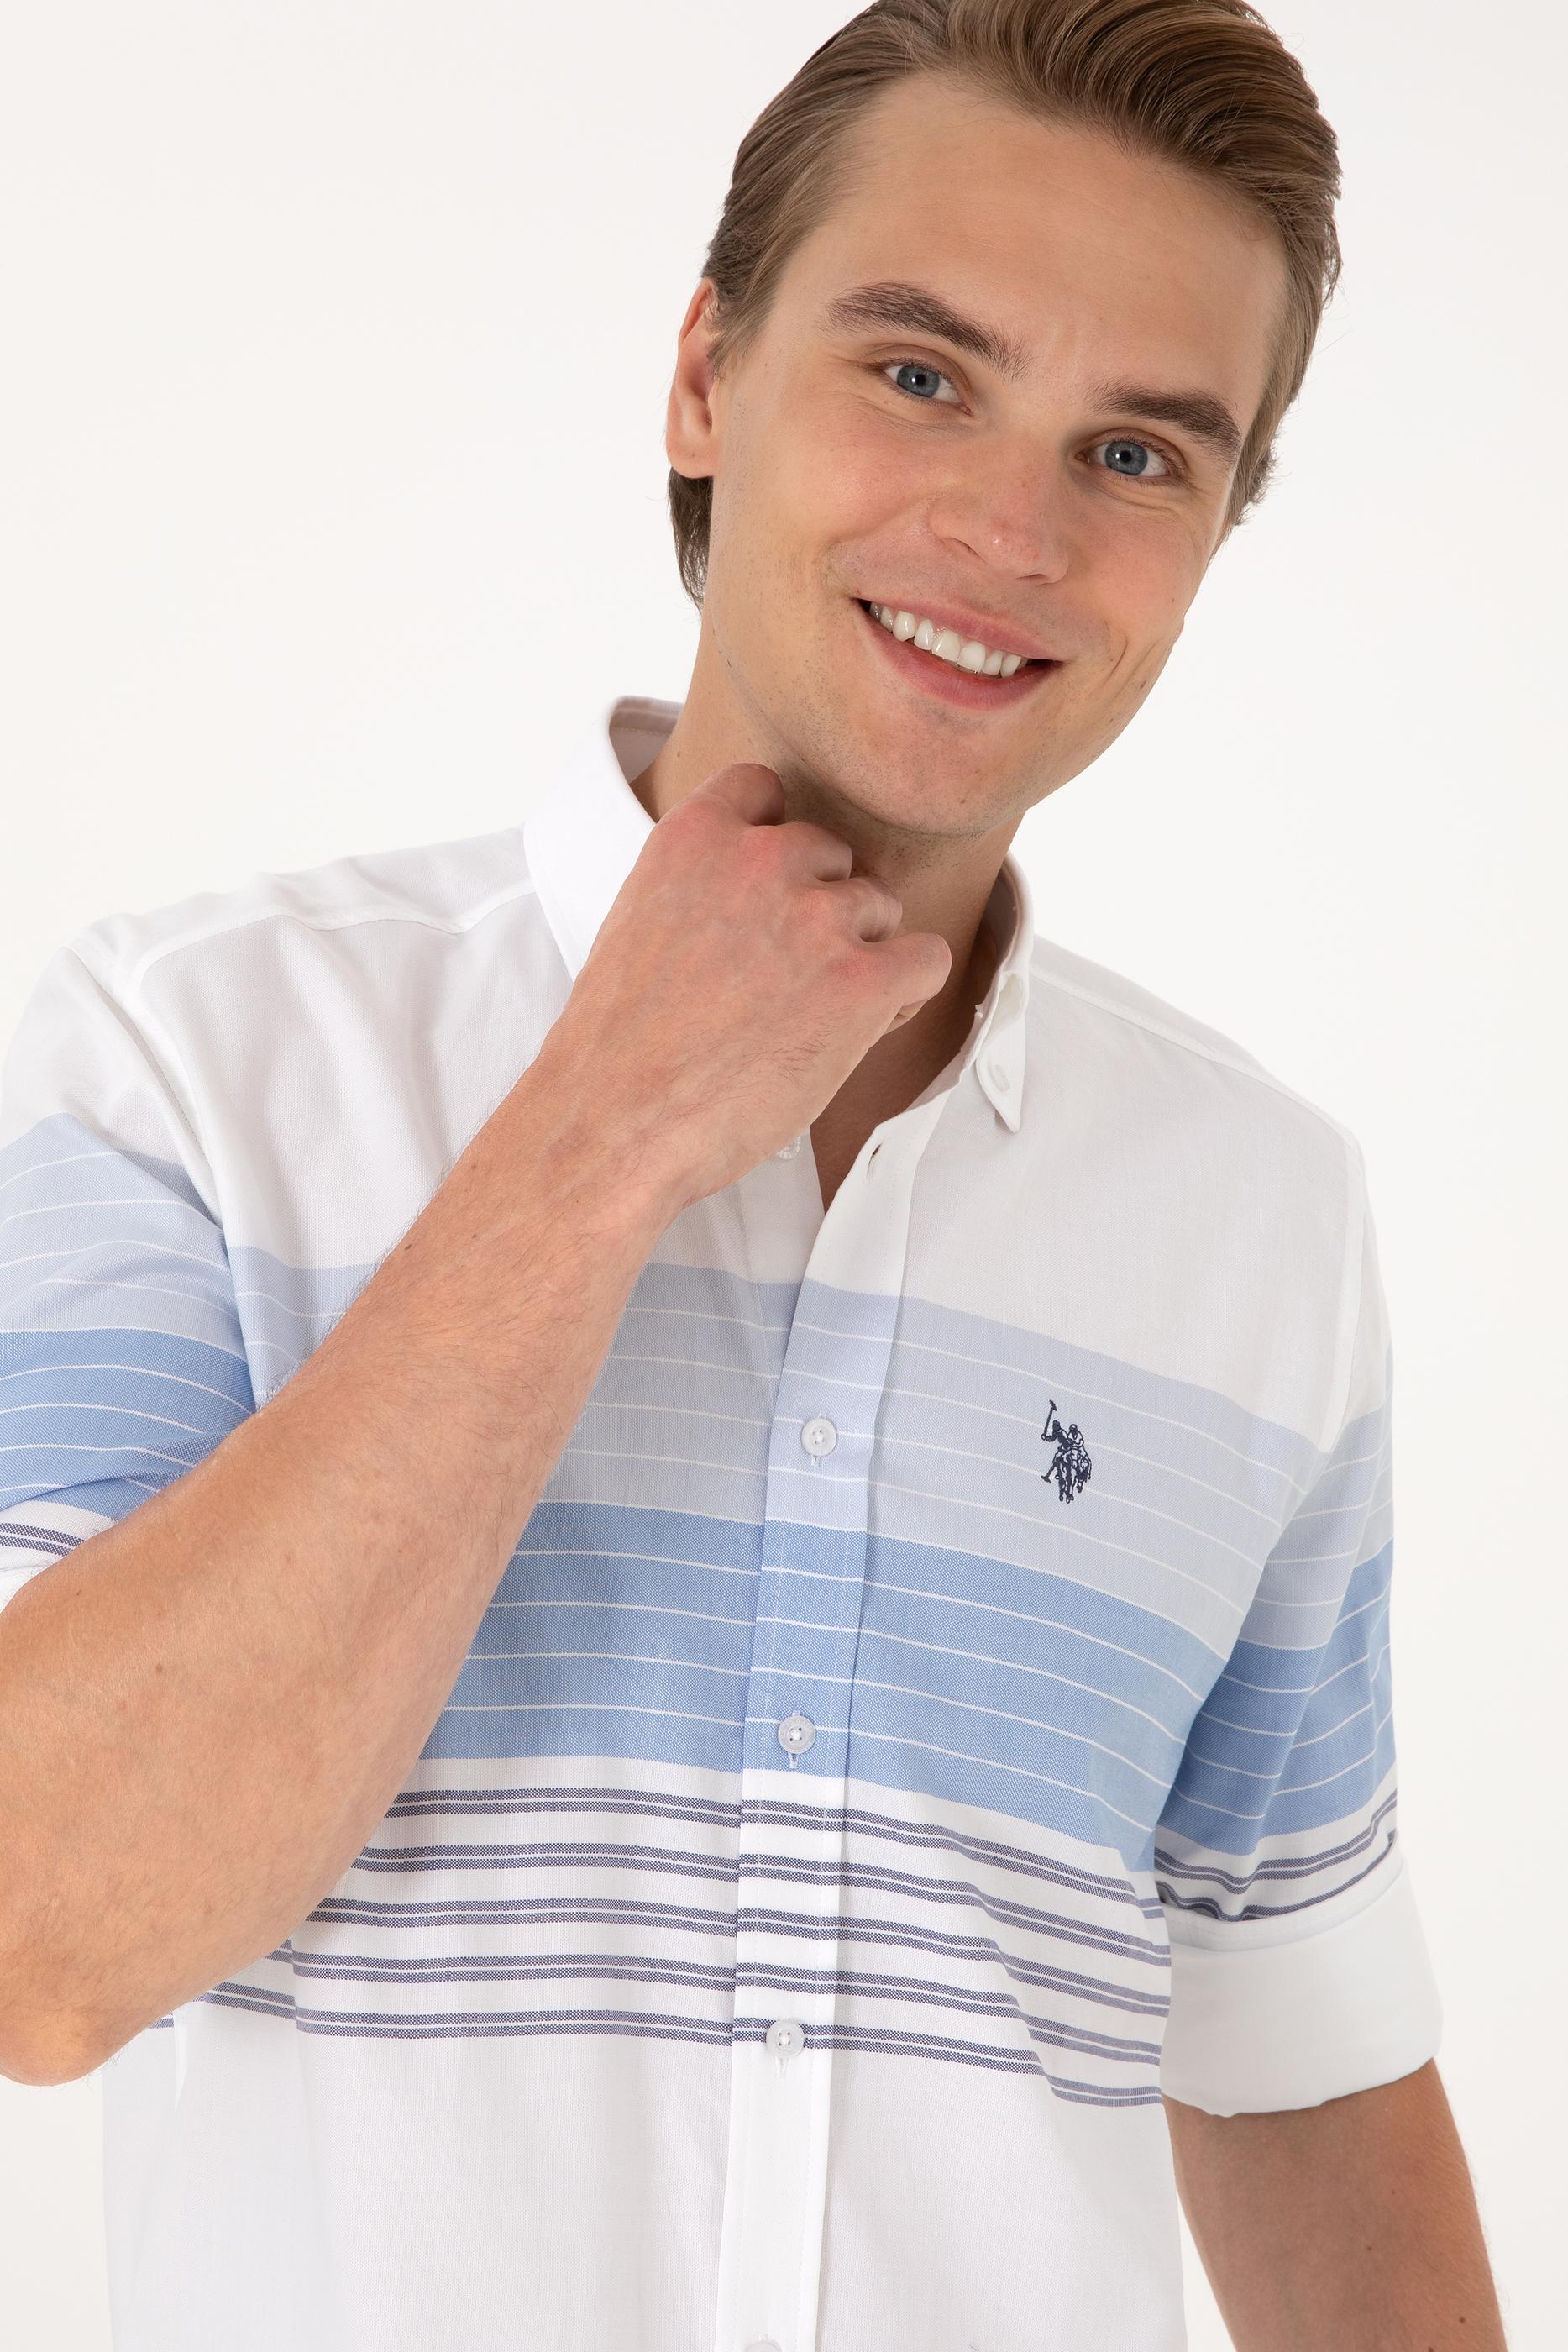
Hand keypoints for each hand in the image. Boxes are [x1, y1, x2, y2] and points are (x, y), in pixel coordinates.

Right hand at [531, 762, 951, 1216]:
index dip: (775, 842)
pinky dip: (903, 995)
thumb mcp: (638, 924)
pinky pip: (927, 960)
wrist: (615, 1121)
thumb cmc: (619, 1047)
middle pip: (832, 855)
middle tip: (783, 978)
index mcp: (695, 837)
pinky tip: (858, 1029)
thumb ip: (700, 886)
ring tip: (811, 1015)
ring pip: (880, 908)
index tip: (767, 888)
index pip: (765, 789)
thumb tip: (745, 902)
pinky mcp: (862, 981)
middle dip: (819, 909)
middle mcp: (762, 860)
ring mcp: (818, 917)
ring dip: (859, 955)